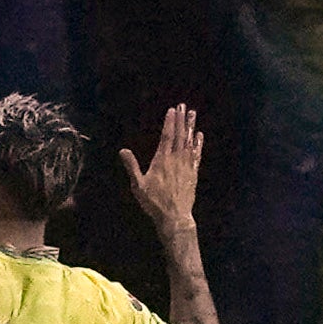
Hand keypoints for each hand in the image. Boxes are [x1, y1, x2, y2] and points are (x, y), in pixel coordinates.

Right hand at [120, 102, 204, 230]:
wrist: (175, 217)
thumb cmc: (154, 202)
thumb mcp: (138, 185)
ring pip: (190, 142)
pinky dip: (198, 144)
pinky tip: (200, 136)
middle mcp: (176, 160)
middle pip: (180, 136)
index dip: (170, 122)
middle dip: (181, 120)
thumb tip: (123, 150)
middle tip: (183, 106)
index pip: (167, 136)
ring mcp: (187, 166)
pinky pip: (197, 155)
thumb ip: (131, 166)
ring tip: (193, 114)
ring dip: (191, 127)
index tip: (172, 110)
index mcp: (162, 160)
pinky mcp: (193, 174)